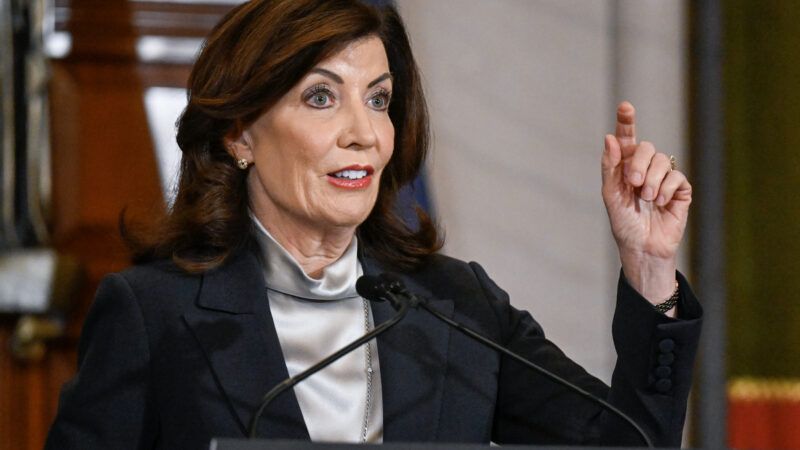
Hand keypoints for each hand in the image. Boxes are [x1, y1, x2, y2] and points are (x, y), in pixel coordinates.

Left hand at [601, 102, 691, 304]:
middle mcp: (644, 168)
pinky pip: (676, 177)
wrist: (642, 248)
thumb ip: (610, 166)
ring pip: (662, 161)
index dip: (626, 122)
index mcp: (624, 167)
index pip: (626, 139)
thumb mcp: (611, 194)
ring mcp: (663, 178)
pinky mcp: (680, 189)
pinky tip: (660, 204)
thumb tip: (610, 137)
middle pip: (646, 148)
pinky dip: (666, 190)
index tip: (625, 107)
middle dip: (638, 164)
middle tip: (633, 184)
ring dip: (651, 181)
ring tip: (647, 199)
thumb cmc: (623, 223)